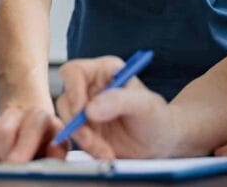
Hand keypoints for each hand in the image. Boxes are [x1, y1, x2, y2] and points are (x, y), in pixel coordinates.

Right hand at [0, 106, 66, 161]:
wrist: (32, 129)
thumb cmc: (45, 143)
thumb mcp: (58, 146)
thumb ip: (57, 150)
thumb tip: (52, 150)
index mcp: (38, 117)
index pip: (30, 124)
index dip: (23, 146)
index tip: (16, 165)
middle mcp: (15, 116)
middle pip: (1, 131)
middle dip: (4, 155)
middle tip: (10, 170)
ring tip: (4, 163)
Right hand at [55, 56, 174, 159]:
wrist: (160, 142)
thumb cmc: (156, 116)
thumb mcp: (145, 105)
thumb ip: (119, 101)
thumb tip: (90, 109)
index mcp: (104, 71)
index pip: (74, 72)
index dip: (73, 90)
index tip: (81, 111)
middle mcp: (91, 88)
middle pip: (66, 100)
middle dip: (78, 124)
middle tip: (92, 140)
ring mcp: (86, 110)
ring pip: (69, 123)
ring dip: (85, 140)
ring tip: (106, 152)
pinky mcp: (85, 130)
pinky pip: (76, 140)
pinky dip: (88, 150)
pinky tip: (106, 154)